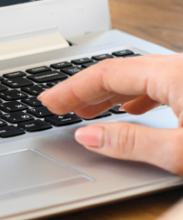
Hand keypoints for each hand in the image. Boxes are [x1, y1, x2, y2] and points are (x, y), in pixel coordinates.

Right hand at [39, 54, 182, 173]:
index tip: (49, 101)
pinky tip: (132, 108)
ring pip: (140, 76)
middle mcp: (181, 66)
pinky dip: (137, 95)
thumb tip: (88, 136)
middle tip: (58, 106)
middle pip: (120, 71)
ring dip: (109, 93)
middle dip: (84, 89)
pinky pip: (161, 83)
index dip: (72, 88)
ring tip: (86, 110)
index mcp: (174, 74)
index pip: (107, 74)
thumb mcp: (180, 152)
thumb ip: (132, 143)